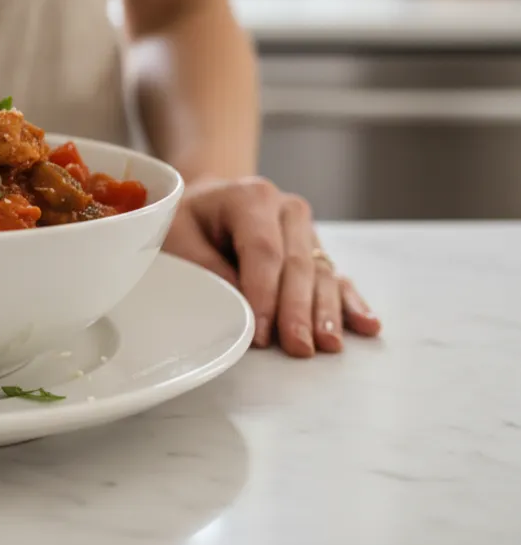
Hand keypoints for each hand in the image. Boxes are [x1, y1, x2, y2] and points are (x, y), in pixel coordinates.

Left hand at [162, 176, 380, 356]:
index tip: (261, 334)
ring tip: (329, 344)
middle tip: (299, 347)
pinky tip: (366, 324)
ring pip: (320, 273)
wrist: (204, 200)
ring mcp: (305, 229)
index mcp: (250, 197)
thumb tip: (243, 309)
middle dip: (298, 310)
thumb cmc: (186, 220)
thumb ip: (209, 269)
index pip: (264, 251)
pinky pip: (336, 276)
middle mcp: (285, 209)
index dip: (265, 295)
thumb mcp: (179, 237)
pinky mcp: (314, 249)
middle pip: (298, 264)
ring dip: (326, 311)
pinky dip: (349, 301)